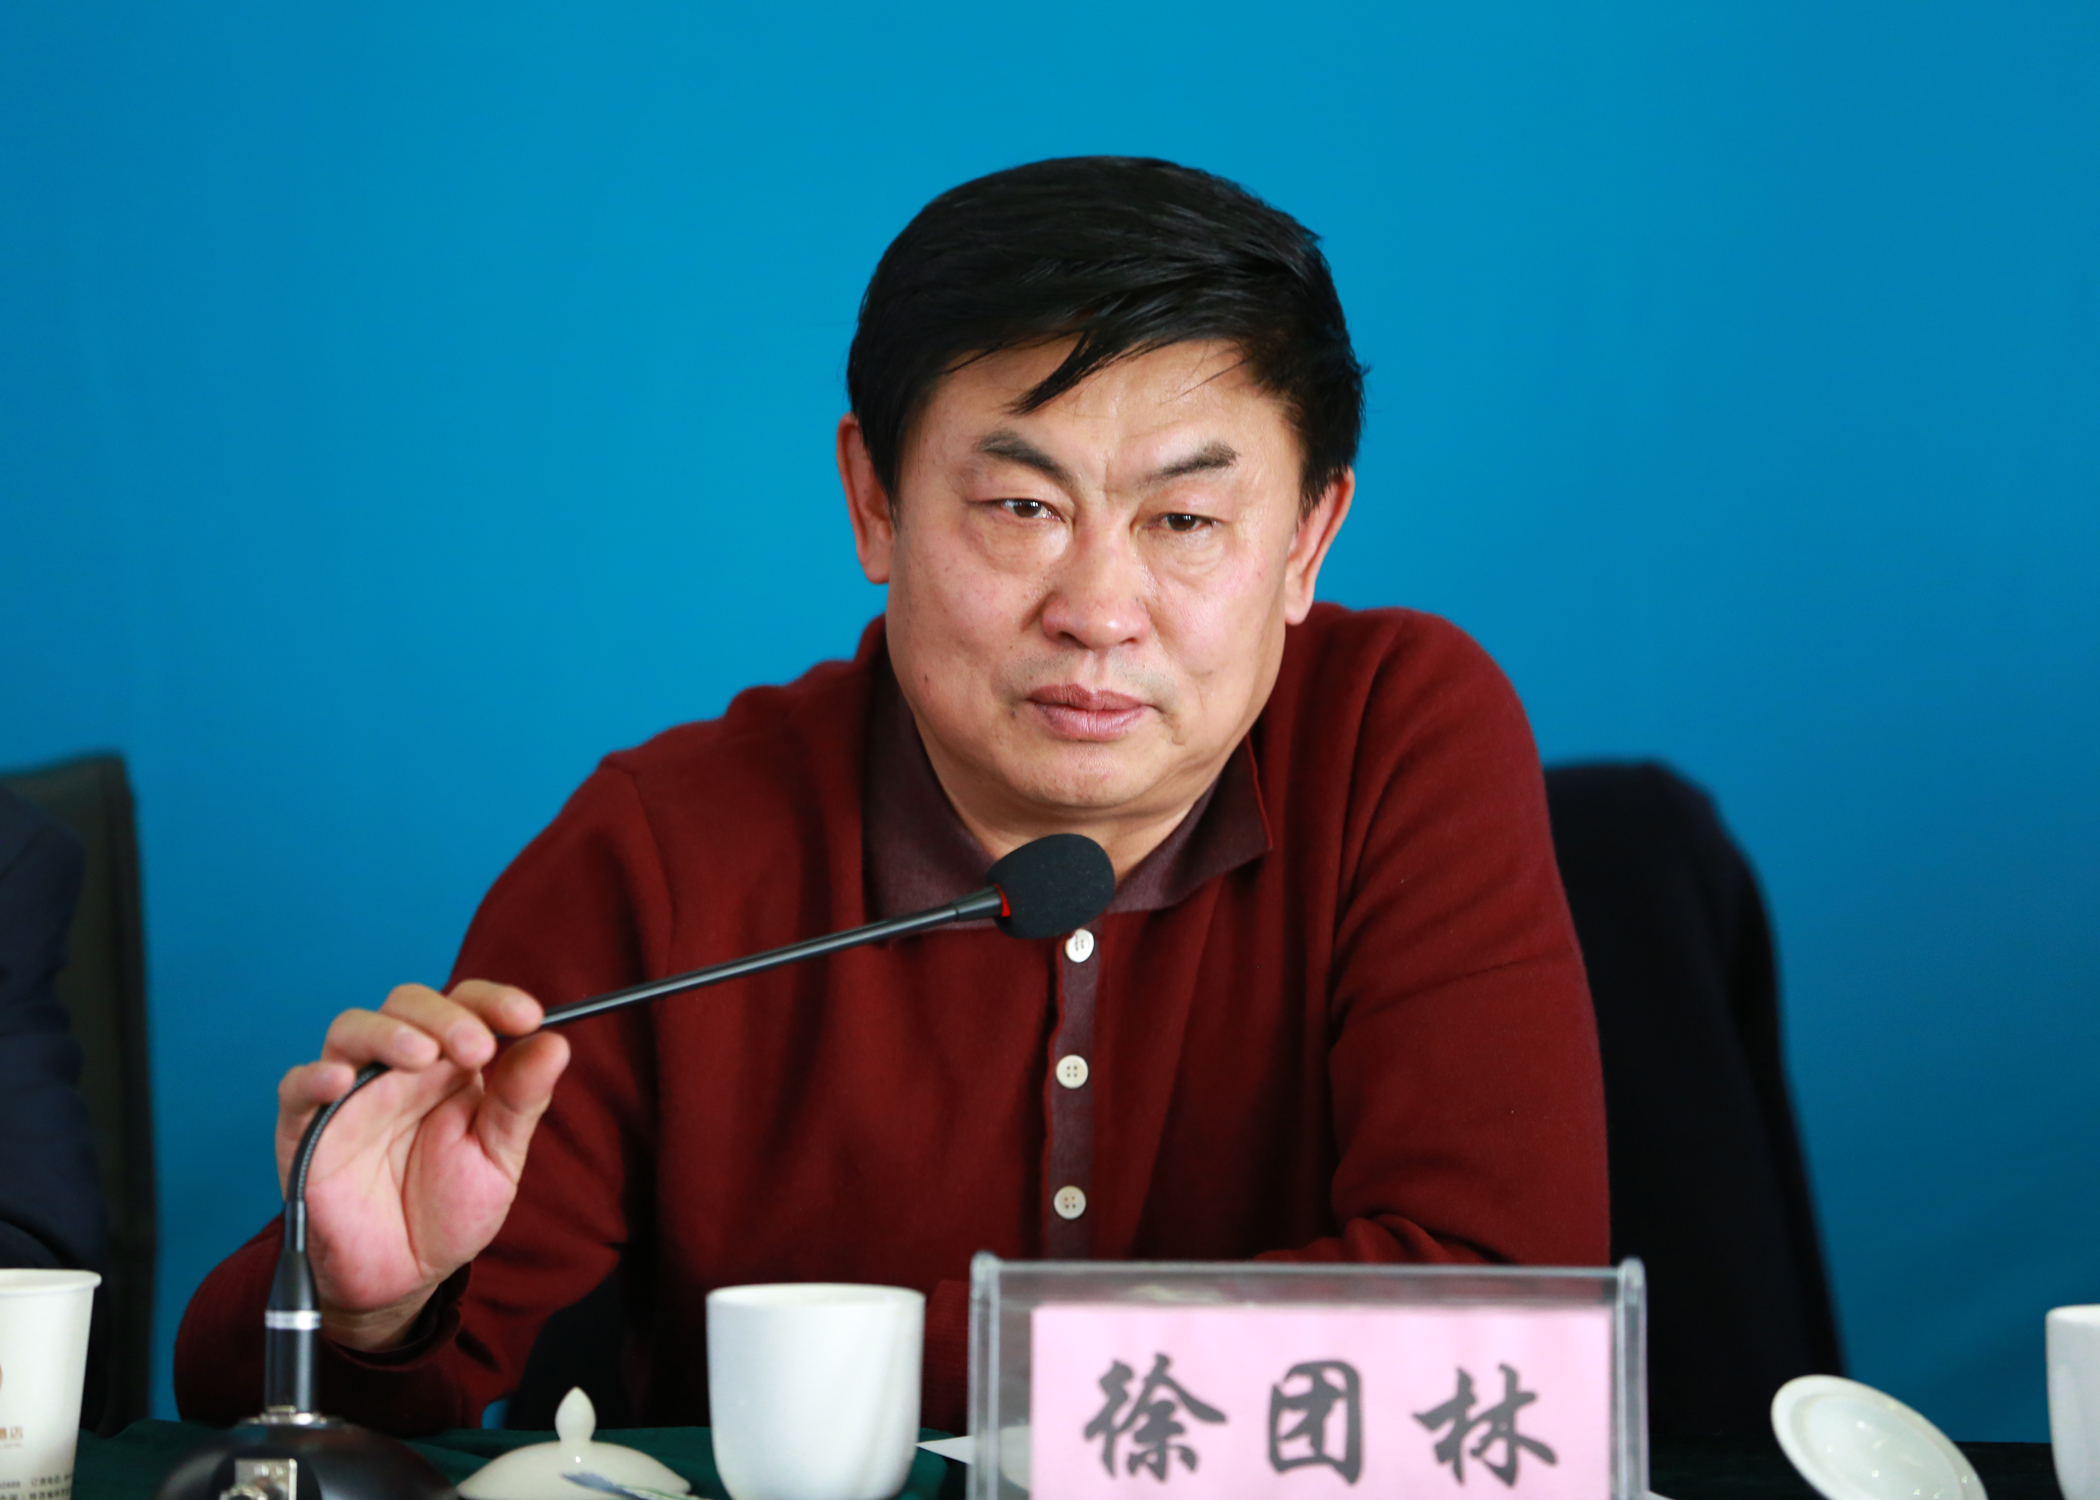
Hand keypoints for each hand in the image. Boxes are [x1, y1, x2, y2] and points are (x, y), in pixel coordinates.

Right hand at [274, 980, 569, 1350]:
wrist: (404, 1275)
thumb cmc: (450, 1209)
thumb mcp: (498, 1157)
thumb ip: (521, 1101)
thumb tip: (557, 1043)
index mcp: (451, 1066)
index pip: (467, 1006)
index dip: (495, 1001)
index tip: (529, 1016)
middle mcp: (399, 1068)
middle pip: (410, 1005)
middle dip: (446, 1017)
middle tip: (478, 1049)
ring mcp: (351, 1093)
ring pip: (352, 1029)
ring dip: (388, 1033)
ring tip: (423, 1057)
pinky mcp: (307, 1128)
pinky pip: (296, 1087)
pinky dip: (313, 1076)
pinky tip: (340, 1081)